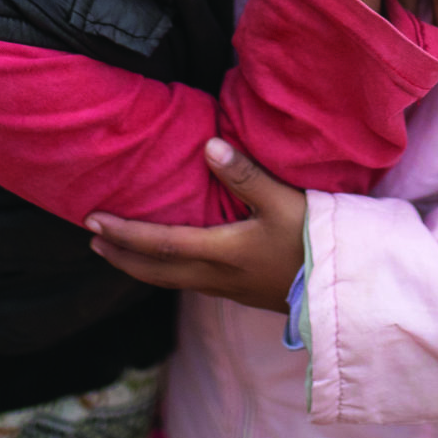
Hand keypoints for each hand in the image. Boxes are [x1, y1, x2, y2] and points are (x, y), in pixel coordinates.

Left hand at [86, 139, 305, 313]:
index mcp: (222, 253)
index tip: (93, 221)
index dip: (123, 234)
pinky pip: (189, 282)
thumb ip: (246, 174)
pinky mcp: (240, 292)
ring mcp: (228, 289)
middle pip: (155, 271)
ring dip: (139, 266)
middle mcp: (217, 277)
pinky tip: (168, 260)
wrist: (345, 290)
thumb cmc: (317, 241)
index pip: (160, 244)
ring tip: (118, 251)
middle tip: (92, 240)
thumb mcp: (287, 201)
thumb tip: (207, 146)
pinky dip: (165, 270)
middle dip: (120, 255)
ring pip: (170, 281)